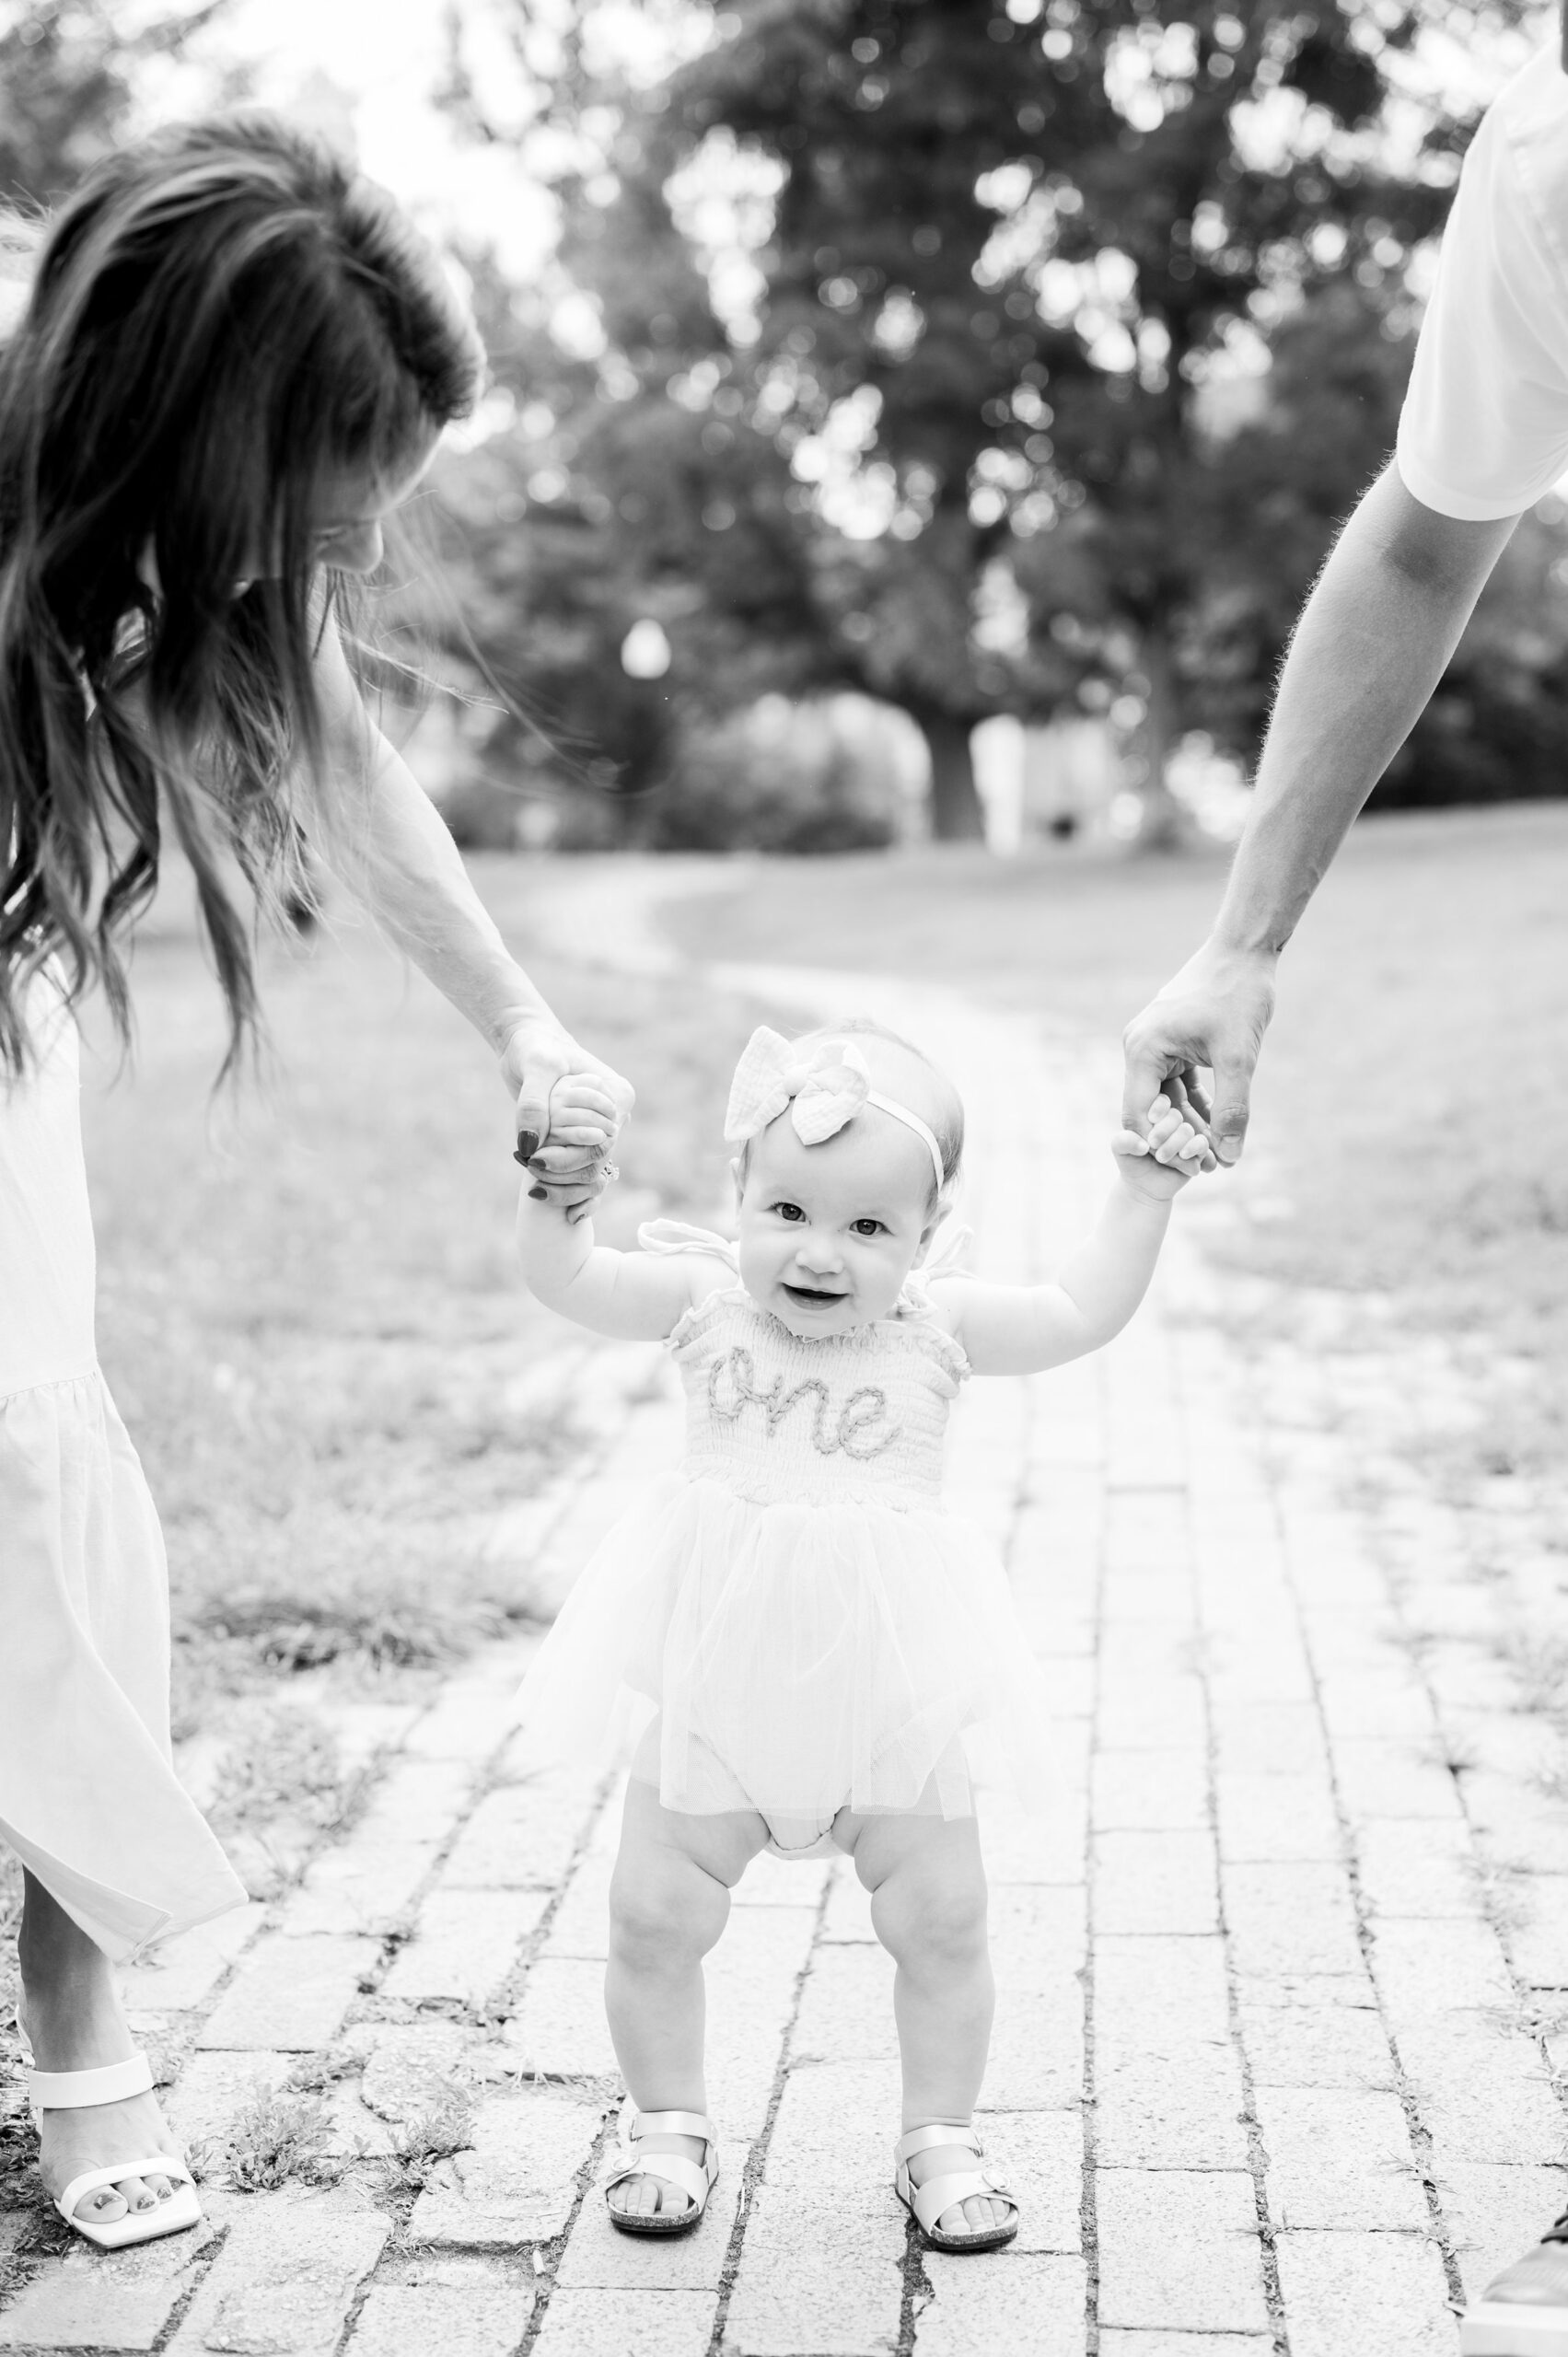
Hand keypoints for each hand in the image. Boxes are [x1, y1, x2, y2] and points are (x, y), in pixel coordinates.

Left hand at [499, 1023, 633, 1225]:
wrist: (528, 1044)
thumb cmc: (534, 1047)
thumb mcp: (535, 1066)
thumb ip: (533, 1103)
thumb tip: (531, 1145)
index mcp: (616, 1096)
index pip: (601, 1141)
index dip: (569, 1158)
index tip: (534, 1161)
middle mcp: (616, 1117)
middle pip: (598, 1162)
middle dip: (564, 1176)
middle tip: (529, 1176)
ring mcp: (601, 1132)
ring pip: (593, 1175)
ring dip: (566, 1189)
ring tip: (533, 1192)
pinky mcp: (583, 1143)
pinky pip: (588, 1176)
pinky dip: (578, 1196)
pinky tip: (569, 1218)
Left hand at [1113, 1095, 1207, 1201]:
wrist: (1144, 1186)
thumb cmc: (1132, 1162)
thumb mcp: (1120, 1150)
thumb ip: (1124, 1142)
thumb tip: (1142, 1144)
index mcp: (1155, 1114)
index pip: (1162, 1100)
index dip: (1159, 1107)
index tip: (1151, 1119)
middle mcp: (1173, 1123)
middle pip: (1175, 1116)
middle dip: (1163, 1130)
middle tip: (1153, 1143)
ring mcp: (1186, 1136)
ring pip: (1187, 1130)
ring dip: (1174, 1144)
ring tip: (1161, 1157)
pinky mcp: (1197, 1151)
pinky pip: (1202, 1143)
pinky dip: (1193, 1148)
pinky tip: (1182, 1155)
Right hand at [1121, 938, 1276, 1168]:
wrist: (1246, 949)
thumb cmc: (1239, 995)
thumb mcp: (1239, 1057)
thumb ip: (1232, 1110)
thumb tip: (1230, 1157)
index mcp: (1143, 1049)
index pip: (1140, 1114)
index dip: (1163, 1146)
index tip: (1193, 1170)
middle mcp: (1140, 1046)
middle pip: (1153, 1108)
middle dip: (1180, 1138)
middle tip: (1213, 1166)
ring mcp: (1154, 1043)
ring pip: (1168, 1097)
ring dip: (1191, 1122)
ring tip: (1220, 1150)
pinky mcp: (1172, 1040)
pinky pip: (1178, 1081)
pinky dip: (1197, 1101)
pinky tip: (1220, 1124)